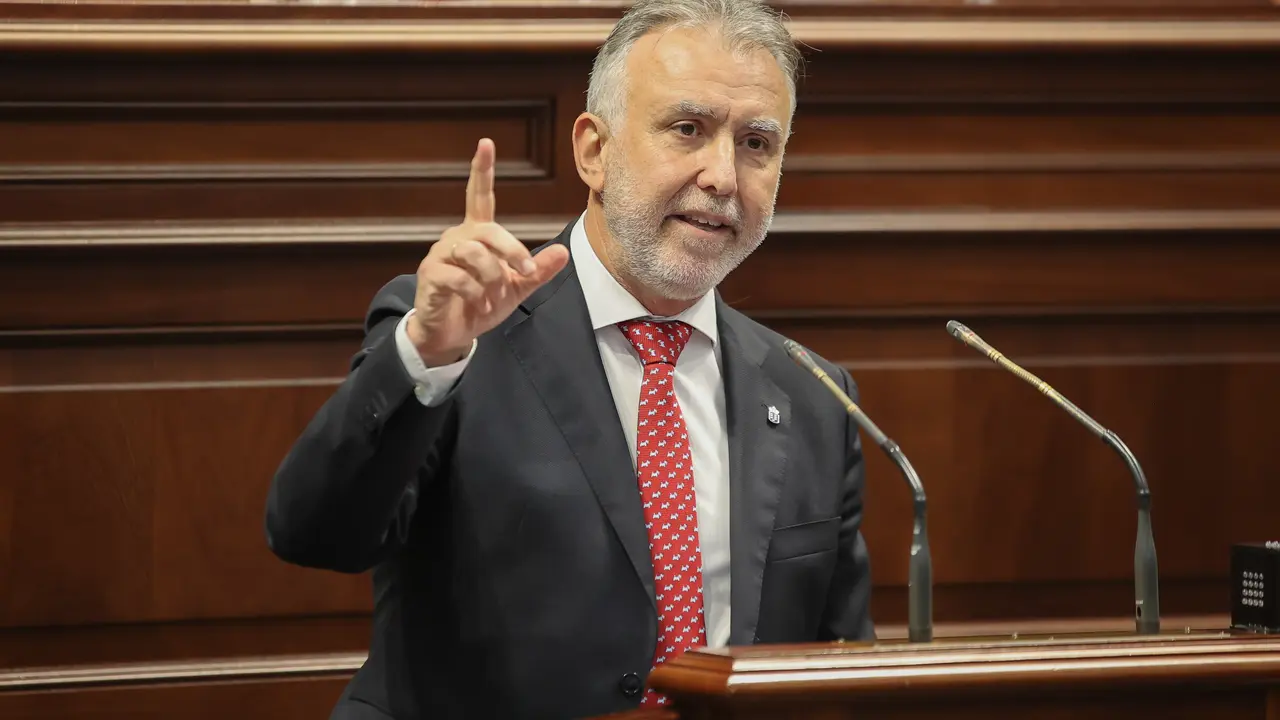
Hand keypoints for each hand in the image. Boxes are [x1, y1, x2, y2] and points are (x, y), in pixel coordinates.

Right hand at [407, 138, 569, 365]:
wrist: (452, 334)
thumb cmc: (481, 304)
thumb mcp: (517, 288)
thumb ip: (538, 270)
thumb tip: (564, 252)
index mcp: (477, 234)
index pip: (479, 196)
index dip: (482, 170)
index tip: (485, 143)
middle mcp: (457, 237)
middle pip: (488, 230)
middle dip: (512, 250)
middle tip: (526, 271)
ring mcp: (441, 255)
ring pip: (474, 253)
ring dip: (493, 278)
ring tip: (494, 299)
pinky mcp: (431, 275)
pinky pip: (459, 277)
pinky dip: (476, 294)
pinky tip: (480, 306)